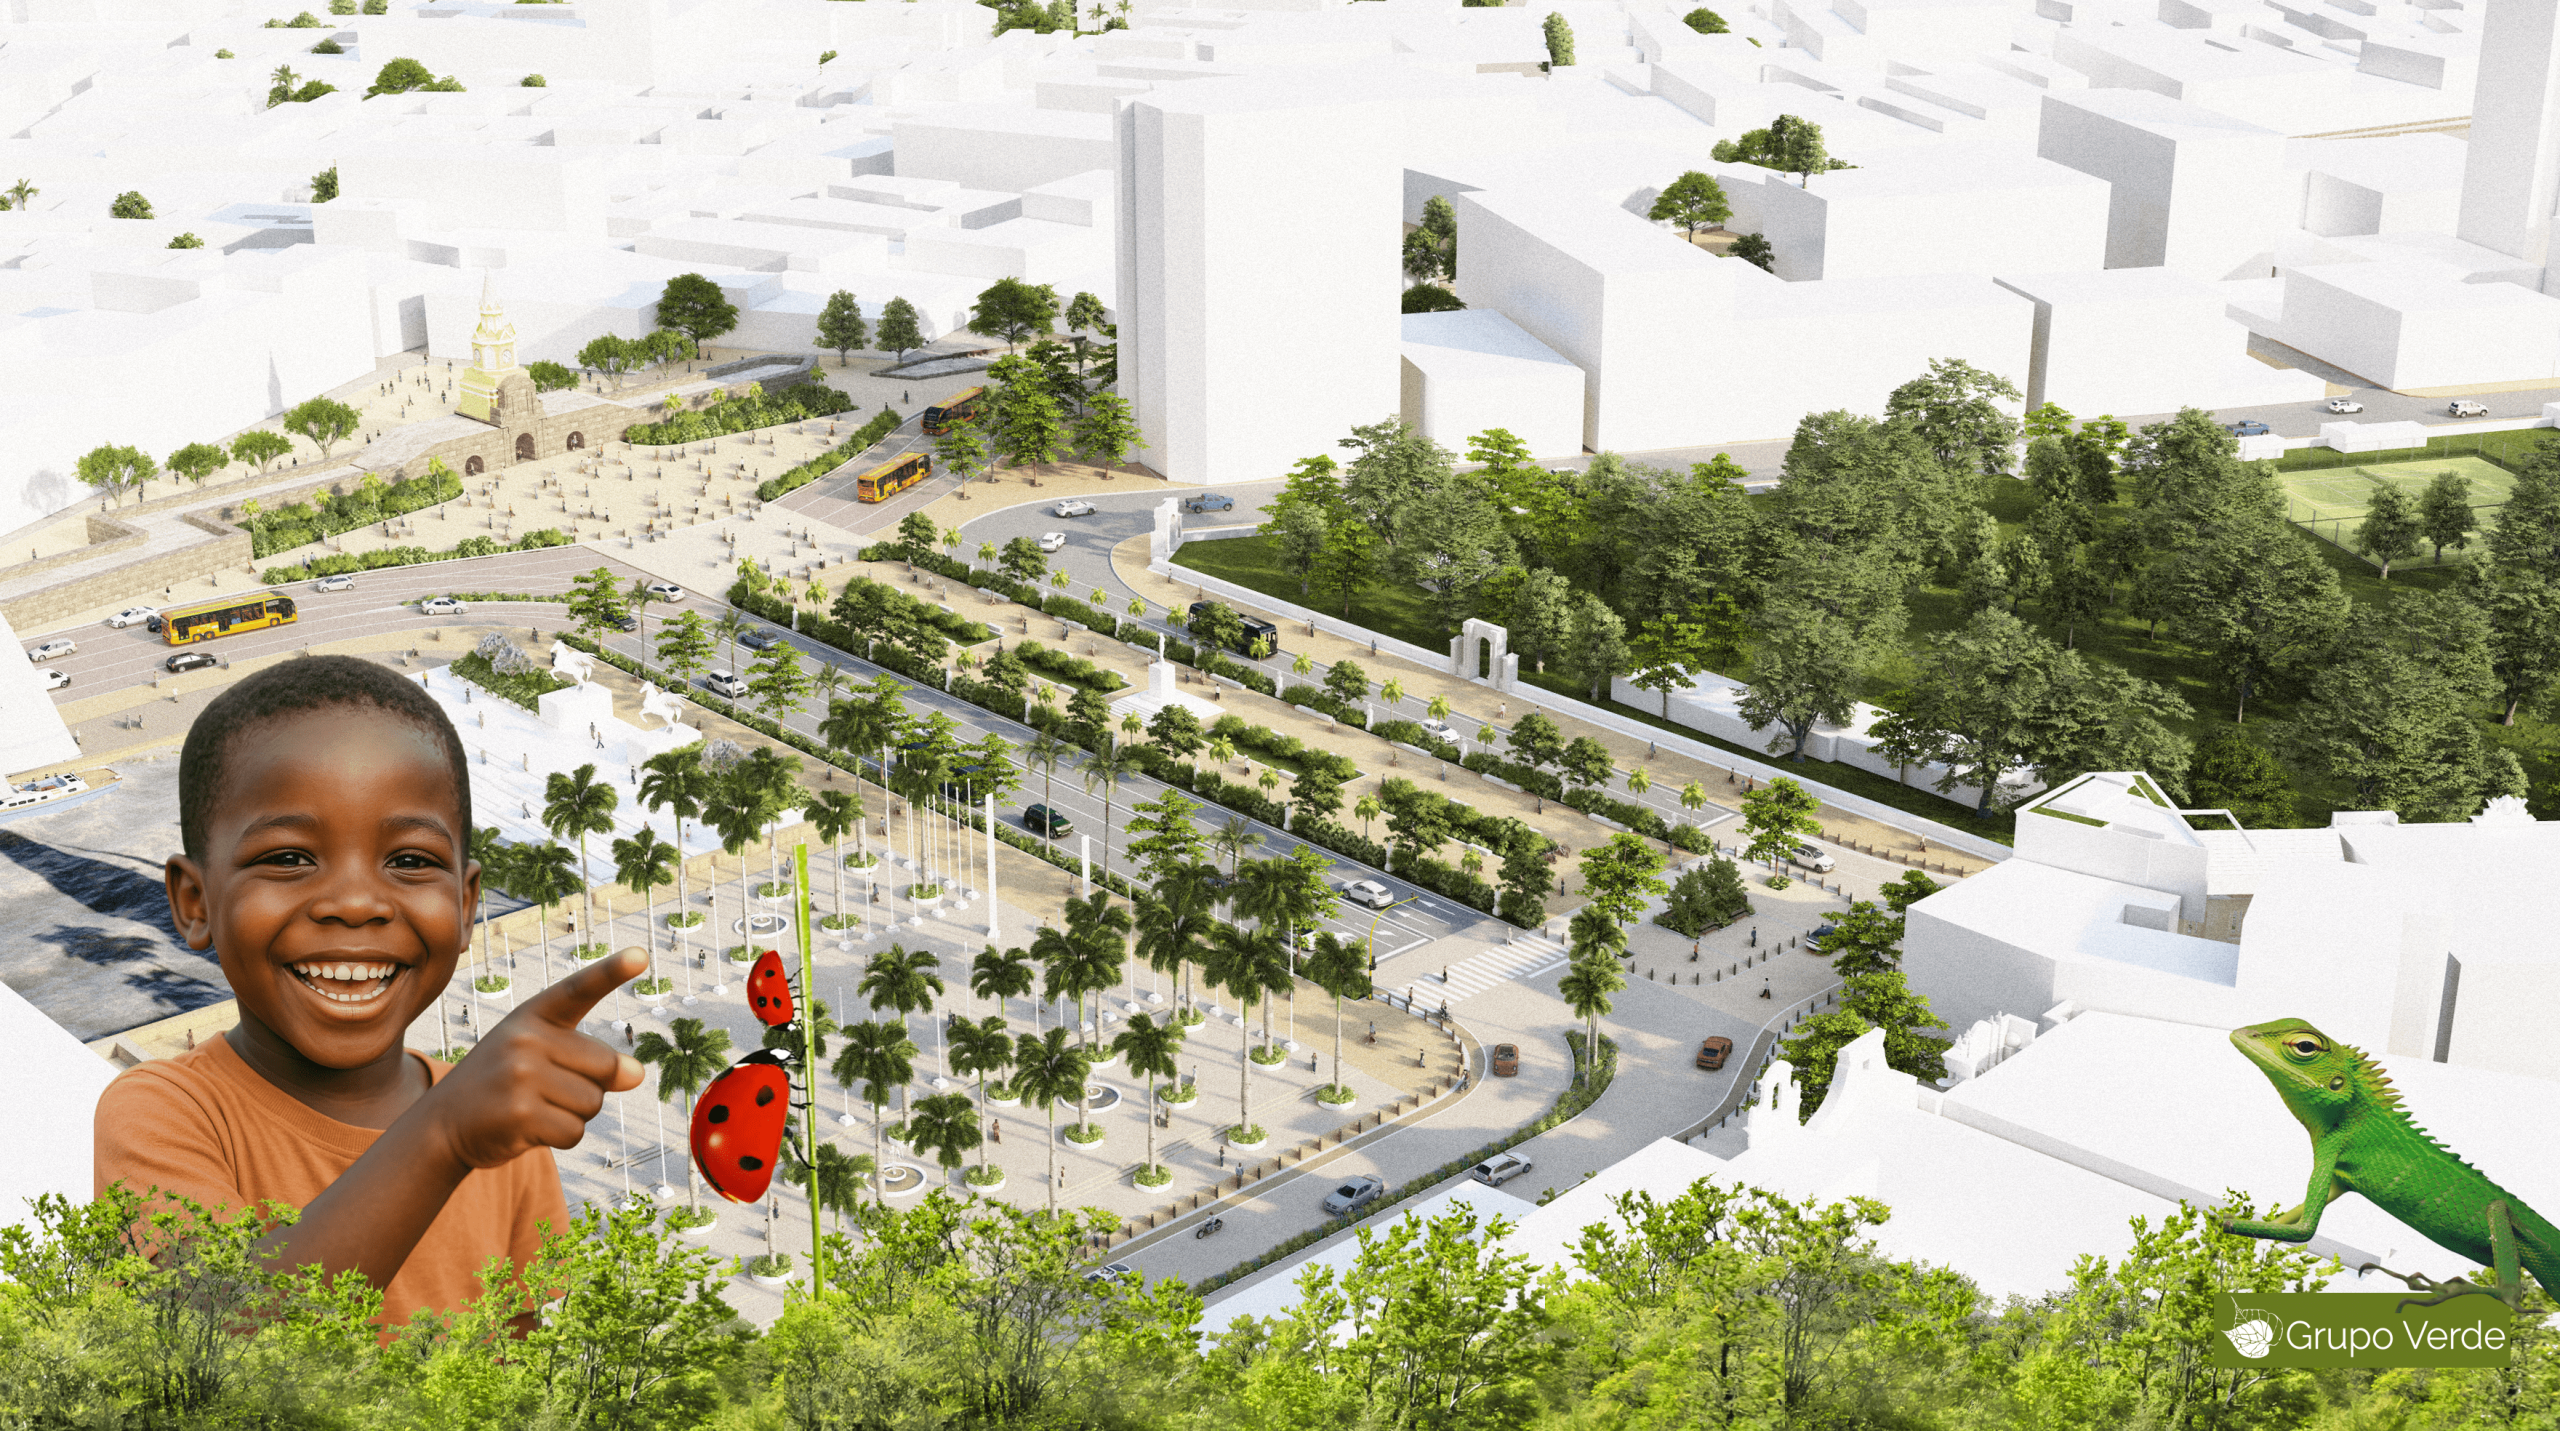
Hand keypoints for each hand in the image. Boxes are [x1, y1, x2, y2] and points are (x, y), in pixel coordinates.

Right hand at [427, 946, 646, 1170]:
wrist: (443, 1123)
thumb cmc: (505, 1086)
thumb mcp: (542, 1059)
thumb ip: (590, 1059)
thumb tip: (637, 1073)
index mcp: (533, 1017)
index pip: (579, 990)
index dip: (611, 971)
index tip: (641, 955)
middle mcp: (525, 1039)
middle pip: (607, 1066)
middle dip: (591, 1087)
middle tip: (548, 1091)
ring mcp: (520, 1075)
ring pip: (593, 1104)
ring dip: (574, 1115)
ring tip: (534, 1108)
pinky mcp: (519, 1114)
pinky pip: (575, 1132)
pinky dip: (561, 1137)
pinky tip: (529, 1129)